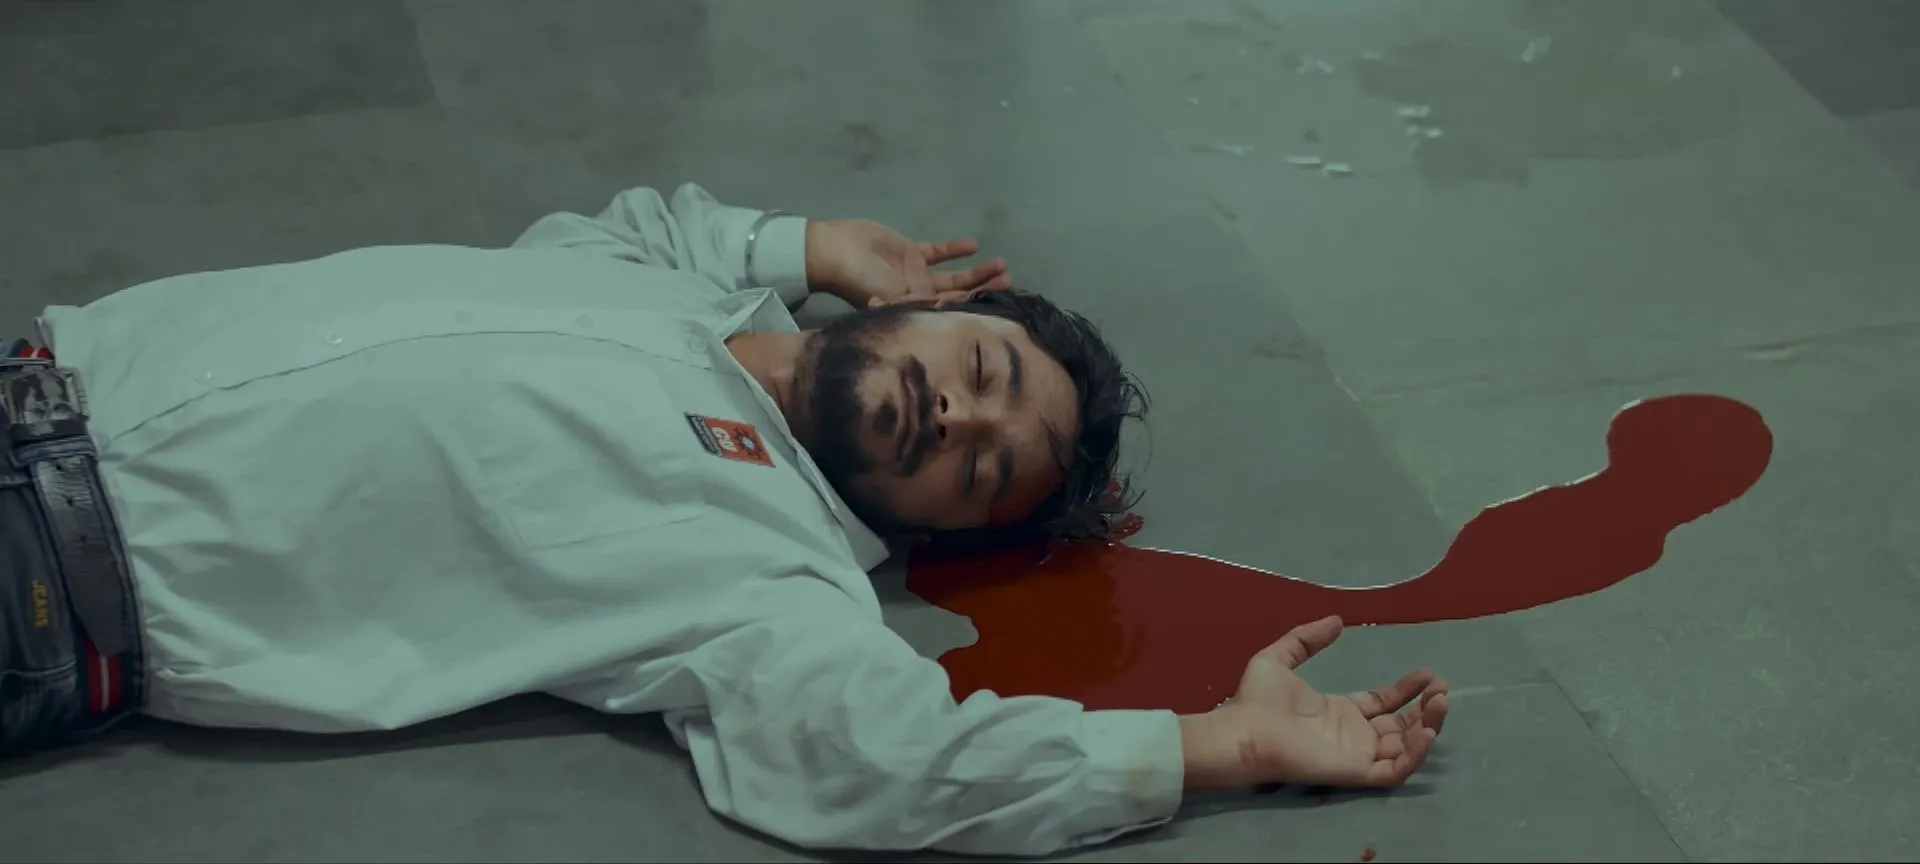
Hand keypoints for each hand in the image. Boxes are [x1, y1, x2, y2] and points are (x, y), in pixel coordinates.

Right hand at [804, 218, 1013, 309]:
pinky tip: (974, 246)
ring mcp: (916, 275)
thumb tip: (953, 324)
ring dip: (977, 271)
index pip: (953, 312)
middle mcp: (920, 296)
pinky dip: (955, 250)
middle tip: (1010, 282)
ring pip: (954, 276)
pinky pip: (938, 253)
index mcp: (917, 311)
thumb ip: (920, 307)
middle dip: (985, 289)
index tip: (1002, 305)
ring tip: (1001, 265)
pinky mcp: (911, 253)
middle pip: (959, 295)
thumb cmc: (861, 280)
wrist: (836, 251)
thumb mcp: (891, 301)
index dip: (977, 308)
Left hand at [1182, 616, 1448, 790]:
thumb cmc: (1257, 700)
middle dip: (1425, 708)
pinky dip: (1415, 754)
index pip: (1383, 703)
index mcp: (1340, 712)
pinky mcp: (1357, 772)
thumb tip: (1336, 620)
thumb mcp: (1280, 657)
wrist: (1244, 729)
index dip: (1407, 689)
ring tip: (1441, 702)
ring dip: (1428, 727)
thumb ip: (1307, 638)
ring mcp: (1357, 755)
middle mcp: (1353, 735)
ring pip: (1404, 747)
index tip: (1428, 673)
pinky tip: (1426, 730)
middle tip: (1442, 688)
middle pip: (1401, 725)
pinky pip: (1395, 770)